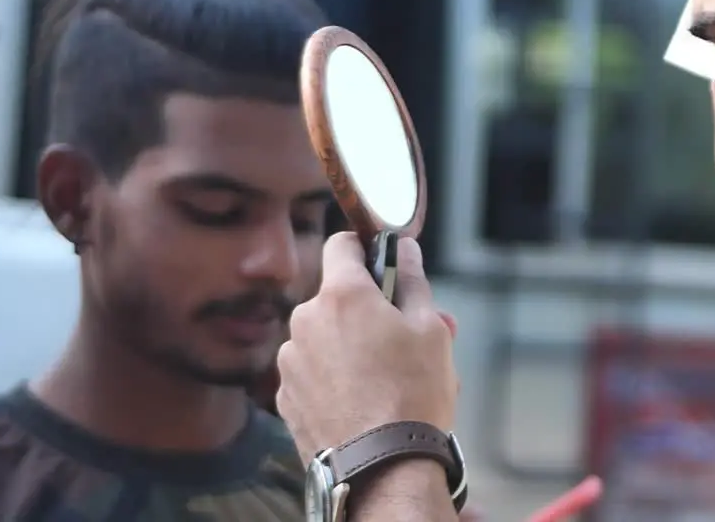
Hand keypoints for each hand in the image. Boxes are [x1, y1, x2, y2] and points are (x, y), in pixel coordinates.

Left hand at [276, 232, 457, 461]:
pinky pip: (310, 371)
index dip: (365, 250)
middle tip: (401, 337)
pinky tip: (359, 400)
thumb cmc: (412, 396)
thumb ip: (412, 281)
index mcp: (342, 295)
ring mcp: (290, 360)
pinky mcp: (284, 396)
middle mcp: (305, 320)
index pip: (342, 244)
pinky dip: (330, 377)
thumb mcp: (430, 330)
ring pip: (321, 335)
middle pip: (334, 297)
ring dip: (346, 345)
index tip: (382, 266)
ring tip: (383, 378)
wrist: (382, 469)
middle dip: (365, 309)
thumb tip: (405, 249)